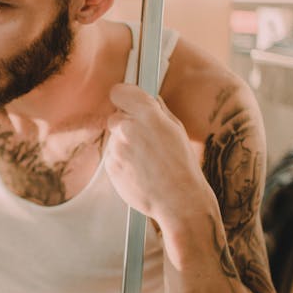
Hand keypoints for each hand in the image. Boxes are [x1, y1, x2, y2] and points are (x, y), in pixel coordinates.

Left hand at [103, 84, 211, 223]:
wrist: (178, 200)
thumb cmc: (182, 166)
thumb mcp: (177, 130)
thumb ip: (159, 111)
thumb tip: (149, 99)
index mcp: (147, 115)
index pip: (119, 92)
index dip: (123, 97)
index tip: (126, 101)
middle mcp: (128, 128)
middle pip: (115, 117)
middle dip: (126, 124)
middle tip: (145, 140)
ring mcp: (117, 148)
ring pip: (115, 139)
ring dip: (126, 145)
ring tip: (147, 161)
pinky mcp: (110, 166)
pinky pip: (113, 157)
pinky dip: (123, 162)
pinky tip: (141, 171)